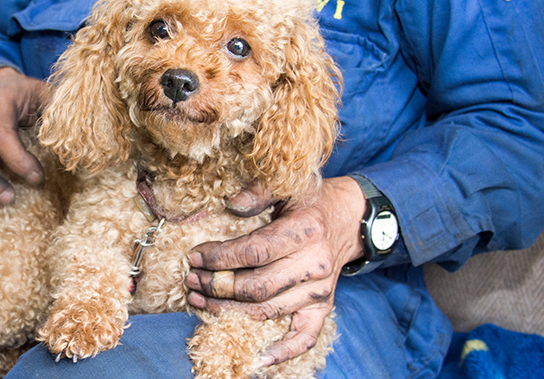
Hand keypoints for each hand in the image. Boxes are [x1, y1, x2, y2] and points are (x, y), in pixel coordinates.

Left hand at [184, 176, 366, 364]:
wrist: (351, 219)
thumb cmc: (312, 201)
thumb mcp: (288, 186)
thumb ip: (259, 193)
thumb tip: (232, 204)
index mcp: (305, 231)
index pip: (254, 251)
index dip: (219, 257)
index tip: (195, 257)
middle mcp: (315, 264)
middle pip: (257, 287)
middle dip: (217, 286)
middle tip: (192, 280)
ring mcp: (320, 291)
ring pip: (268, 311)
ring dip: (229, 310)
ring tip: (200, 300)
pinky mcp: (324, 307)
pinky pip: (304, 337)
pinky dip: (281, 351)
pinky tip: (257, 357)